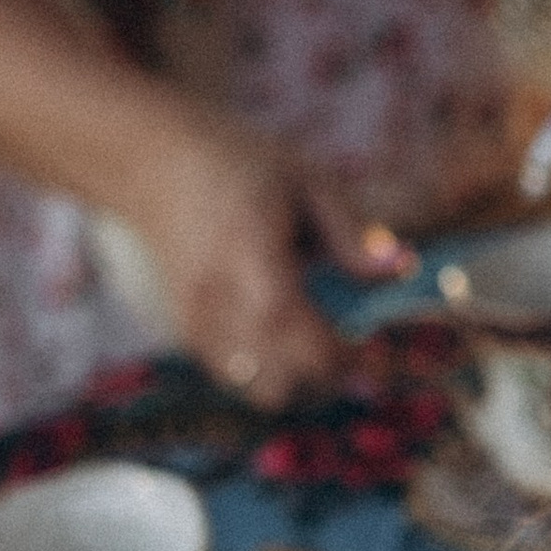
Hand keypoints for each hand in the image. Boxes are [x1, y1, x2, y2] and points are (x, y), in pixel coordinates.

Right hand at [115, 108, 410, 410]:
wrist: (148, 161)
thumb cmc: (235, 163)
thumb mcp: (306, 181)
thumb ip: (352, 234)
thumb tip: (403, 269)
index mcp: (252, 262)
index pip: (301, 341)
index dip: (344, 360)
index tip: (377, 355)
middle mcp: (217, 303)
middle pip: (279, 385)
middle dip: (324, 381)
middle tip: (355, 356)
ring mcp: (194, 322)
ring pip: (255, 390)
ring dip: (296, 380)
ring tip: (320, 345)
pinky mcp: (183, 330)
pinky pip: (233, 376)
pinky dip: (266, 370)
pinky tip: (282, 336)